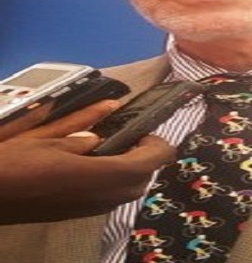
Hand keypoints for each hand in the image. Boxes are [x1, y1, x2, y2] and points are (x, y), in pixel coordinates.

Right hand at [0, 100, 175, 223]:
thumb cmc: (13, 164)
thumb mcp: (47, 138)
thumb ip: (81, 129)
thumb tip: (106, 118)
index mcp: (103, 174)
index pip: (154, 159)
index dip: (157, 143)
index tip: (143, 129)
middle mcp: (106, 196)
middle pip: (144, 177)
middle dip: (143, 156)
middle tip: (126, 136)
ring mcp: (93, 208)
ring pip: (129, 189)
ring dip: (129, 169)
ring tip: (109, 148)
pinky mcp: (80, 214)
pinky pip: (111, 197)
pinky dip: (112, 180)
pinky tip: (92, 165)